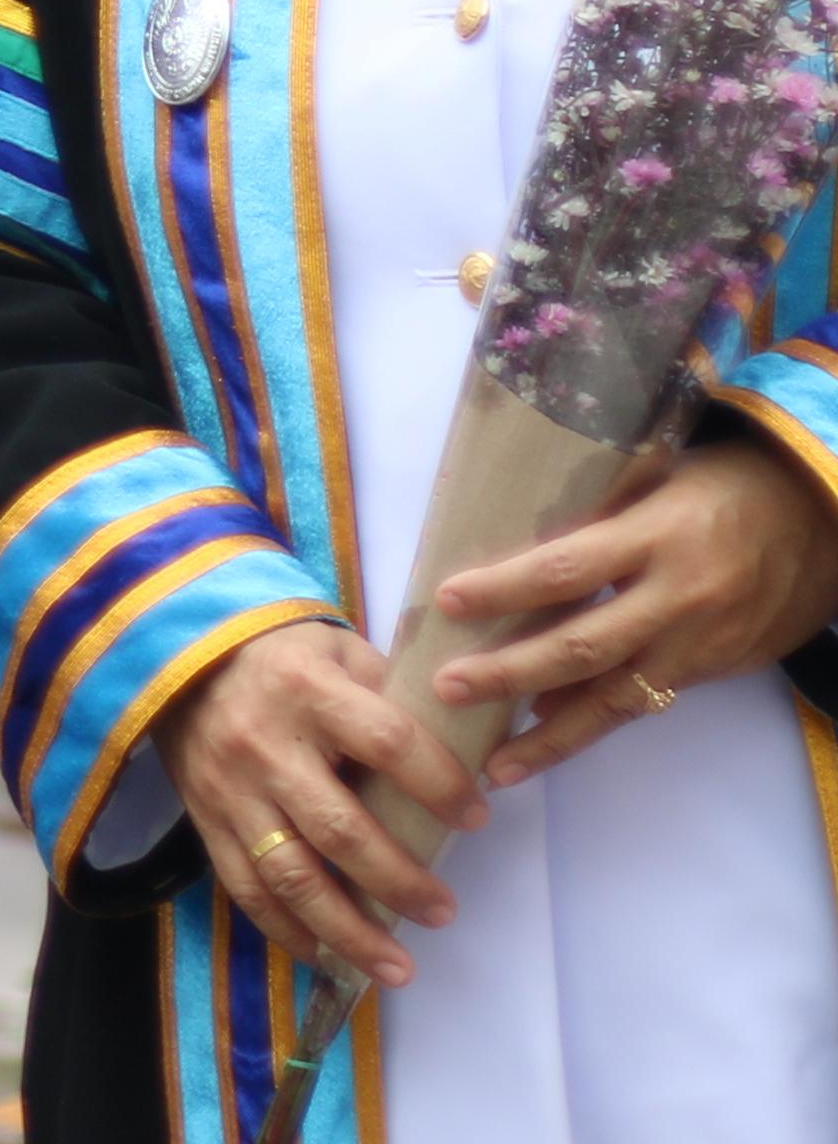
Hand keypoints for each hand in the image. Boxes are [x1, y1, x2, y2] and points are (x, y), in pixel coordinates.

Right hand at [148, 620, 482, 988]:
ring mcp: (231, 789)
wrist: (175, 652)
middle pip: (339, 829)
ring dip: (348, 929)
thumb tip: (464, 753)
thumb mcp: (339, 651)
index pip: (386, 742)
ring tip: (398, 966)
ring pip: (290, 874)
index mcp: (309, 691)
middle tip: (443, 910)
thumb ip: (391, 697)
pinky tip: (328, 958)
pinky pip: (246, 888)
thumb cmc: (280, 653)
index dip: (437, 784)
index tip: (474, 817)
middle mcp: (266, 744)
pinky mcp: (206, 820)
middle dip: (398, 880)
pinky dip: (287, 930)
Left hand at [433, 437, 837, 786]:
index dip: (504, 588)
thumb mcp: (659, 479)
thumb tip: (515, 549)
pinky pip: (645, 702)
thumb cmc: (725, 484)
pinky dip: (594, 722)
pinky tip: (548, 738)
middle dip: (510, 674)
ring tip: (496, 766)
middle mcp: (678, 598)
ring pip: (616, 698)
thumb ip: (599, 512)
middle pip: (583, 647)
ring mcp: (699, 643)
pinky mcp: (714, 670)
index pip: (566, 568)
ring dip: (551, 735)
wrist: (823, 522)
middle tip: (448, 689)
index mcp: (658, 536)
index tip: (445, 601)